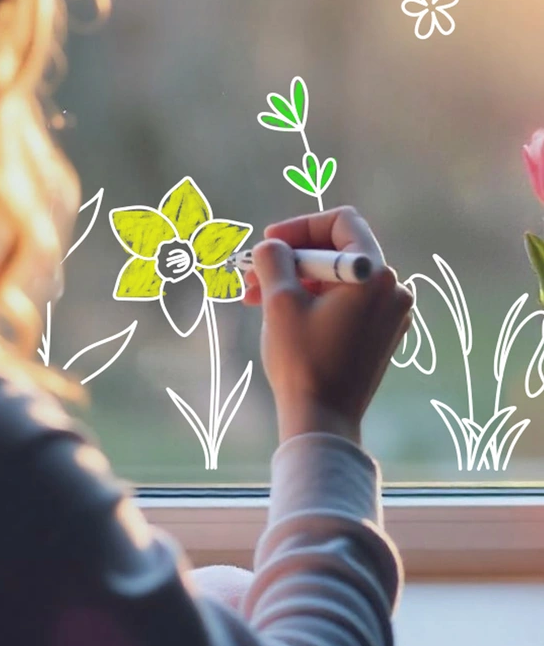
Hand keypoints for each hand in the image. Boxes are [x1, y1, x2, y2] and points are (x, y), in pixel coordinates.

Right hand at [243, 206, 412, 444]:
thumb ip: (273, 259)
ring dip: (296, 281)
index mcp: (374, 275)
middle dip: (291, 259)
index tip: (269, 243)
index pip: (341, 223)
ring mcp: (390, 314)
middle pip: (337, 251)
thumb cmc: (303, 362)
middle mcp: (392, 290)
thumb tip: (271, 245)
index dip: (301, 227)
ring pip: (337, 279)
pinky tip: (281, 315)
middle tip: (252, 274)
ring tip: (255, 299)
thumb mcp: (279, 302)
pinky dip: (315, 301)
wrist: (323, 422)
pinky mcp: (381, 334)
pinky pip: (346, 302)